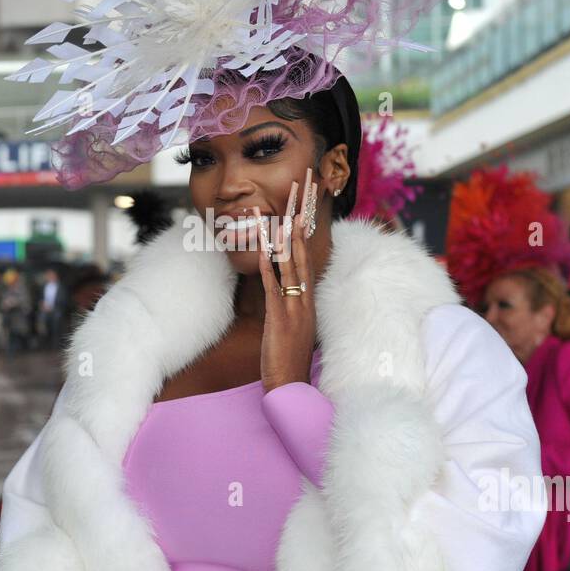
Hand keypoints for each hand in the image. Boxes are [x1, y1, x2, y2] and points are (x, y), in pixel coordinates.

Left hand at [257, 170, 316, 392]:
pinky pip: (273, 285)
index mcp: (307, 295)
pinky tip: (262, 246)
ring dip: (284, 233)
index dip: (306, 223)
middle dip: (302, 215)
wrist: (291, 386)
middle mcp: (305, 296)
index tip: (303, 197)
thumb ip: (288, 299)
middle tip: (303, 184)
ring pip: (290, 262)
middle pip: (303, 248)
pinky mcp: (280, 316)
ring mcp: (294, 305)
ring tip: (282, 205)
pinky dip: (268, 264)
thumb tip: (281, 281)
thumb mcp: (291, 322)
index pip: (307, 251)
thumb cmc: (288, 356)